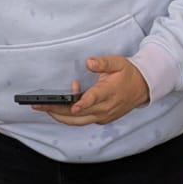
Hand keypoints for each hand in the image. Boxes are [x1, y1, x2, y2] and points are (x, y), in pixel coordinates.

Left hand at [33, 55, 150, 126]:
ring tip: (44, 108)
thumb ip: (103, 63)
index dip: (82, 103)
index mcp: (108, 93)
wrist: (143, 88)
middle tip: (39, 105)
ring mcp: (103, 116)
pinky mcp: (101, 119)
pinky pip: (82, 121)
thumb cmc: (128, 74)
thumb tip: (89, 62)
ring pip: (78, 121)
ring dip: (60, 116)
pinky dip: (70, 115)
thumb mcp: (118, 62)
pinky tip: (63, 104)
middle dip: (57, 110)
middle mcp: (105, 108)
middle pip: (78, 114)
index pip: (93, 100)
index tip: (72, 105)